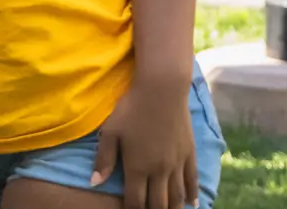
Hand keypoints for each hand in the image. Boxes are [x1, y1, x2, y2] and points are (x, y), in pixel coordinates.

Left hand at [91, 78, 199, 208]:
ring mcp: (177, 163)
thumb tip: (94, 183)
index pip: (135, 201)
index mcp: (137, 167)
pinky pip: (192, 180)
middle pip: (158, 203)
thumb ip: (103, 159)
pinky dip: (192, 194)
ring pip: (177, 196)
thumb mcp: (110, 131)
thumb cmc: (132, 108)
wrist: (162, 90)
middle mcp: (159, 171)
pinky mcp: (189, 153)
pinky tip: (192, 204)